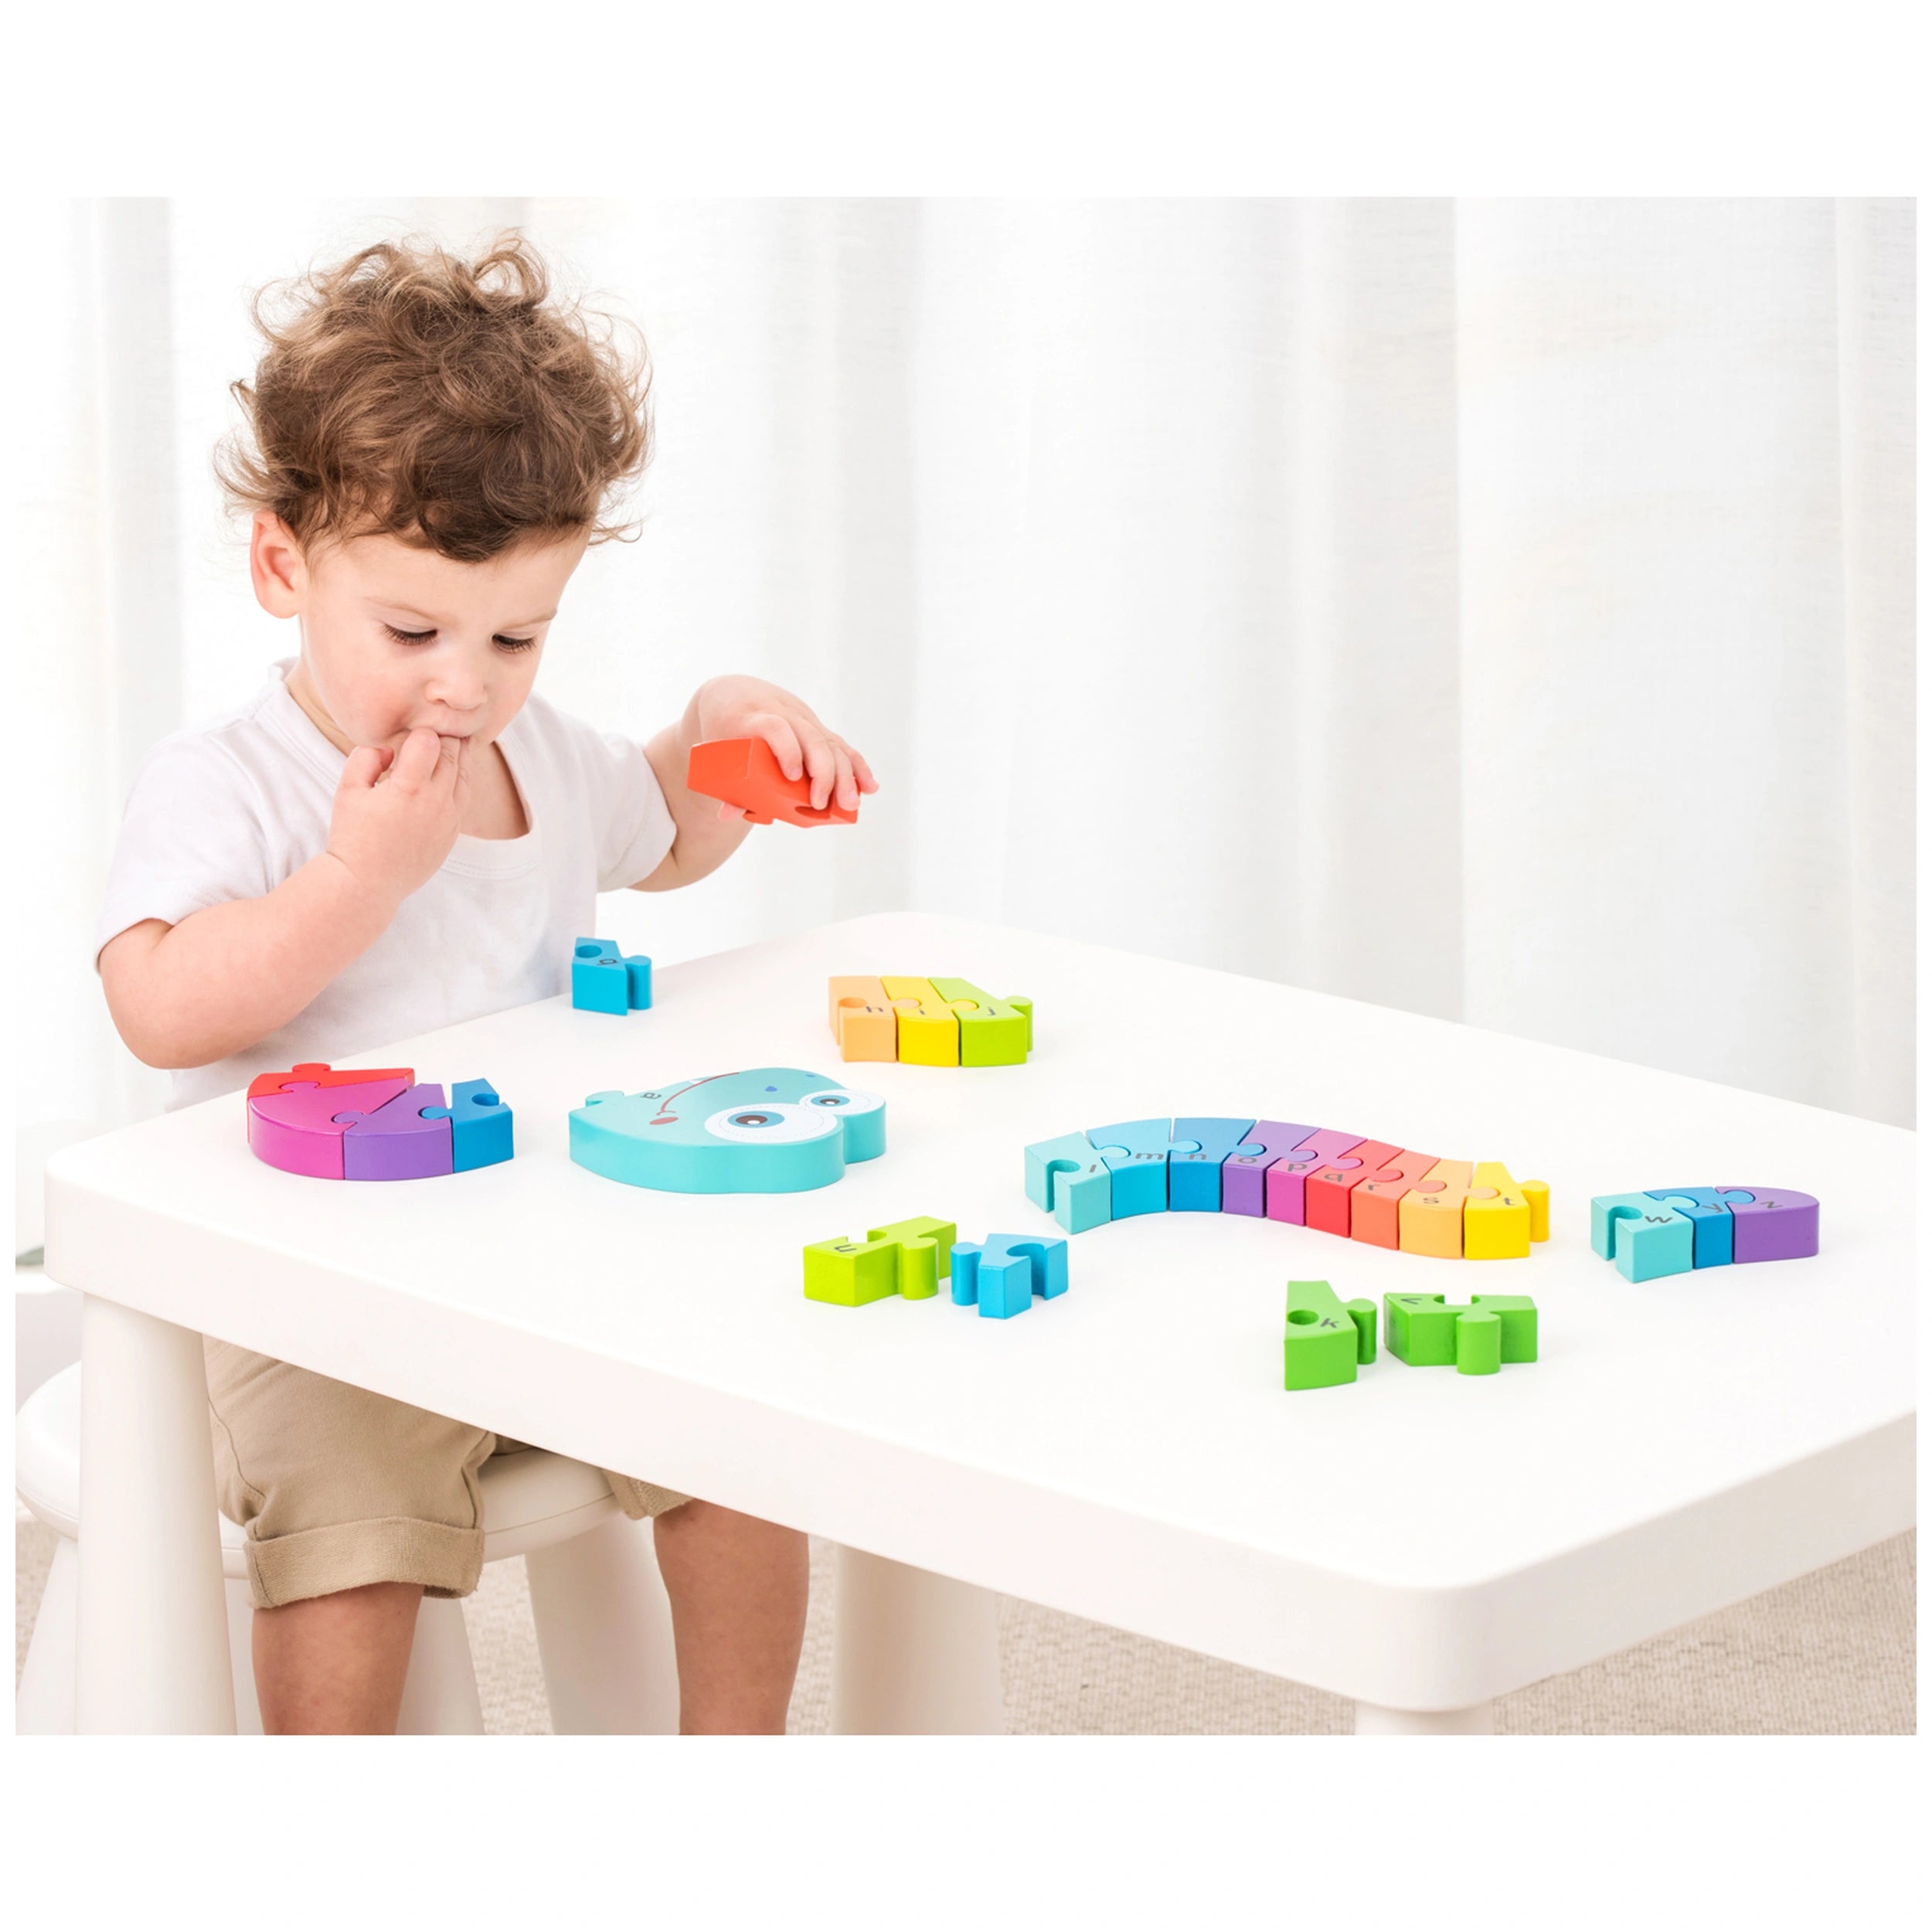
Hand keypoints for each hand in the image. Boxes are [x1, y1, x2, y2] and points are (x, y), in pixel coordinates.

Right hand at [325, 727, 467, 908]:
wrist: (368, 882)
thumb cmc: (353, 835)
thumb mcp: (347, 790)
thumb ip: (366, 758)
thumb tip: (390, 747)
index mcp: (409, 788)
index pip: (429, 741)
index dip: (420, 731)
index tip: (412, 732)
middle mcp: (436, 801)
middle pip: (452, 753)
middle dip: (443, 738)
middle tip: (436, 728)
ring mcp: (449, 818)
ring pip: (465, 774)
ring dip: (457, 756)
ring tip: (449, 743)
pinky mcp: (453, 832)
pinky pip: (465, 797)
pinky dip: (460, 780)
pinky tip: (451, 772)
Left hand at [691, 676, 878, 817]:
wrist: (735, 694)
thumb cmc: (724, 730)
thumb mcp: (718, 751)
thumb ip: (724, 784)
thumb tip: (725, 816)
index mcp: (755, 716)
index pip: (776, 727)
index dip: (787, 750)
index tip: (792, 777)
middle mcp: (784, 714)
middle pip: (811, 738)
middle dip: (823, 773)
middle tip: (821, 804)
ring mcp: (805, 720)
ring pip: (831, 743)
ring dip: (845, 775)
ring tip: (851, 805)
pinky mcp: (818, 729)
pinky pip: (841, 746)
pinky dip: (857, 767)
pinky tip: (869, 787)